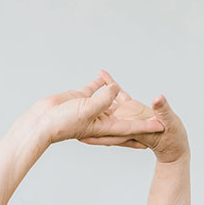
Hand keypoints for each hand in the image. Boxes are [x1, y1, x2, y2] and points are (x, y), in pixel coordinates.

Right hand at [18, 73, 164, 146]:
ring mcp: (90, 108)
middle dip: (137, 117)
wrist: (41, 120)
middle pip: (124, 117)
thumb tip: (116, 88)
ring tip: (132, 96)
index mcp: (103, 126)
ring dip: (120, 98)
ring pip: (110, 101)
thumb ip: (103, 99)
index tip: (162, 124)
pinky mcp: (80, 98)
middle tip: (154, 116)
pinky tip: (107, 77)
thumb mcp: (86, 110)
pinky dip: (101, 83)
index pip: (130, 127)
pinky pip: (95, 90)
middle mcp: (99, 118)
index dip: (146, 125)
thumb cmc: (62, 122)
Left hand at [79, 71, 187, 161]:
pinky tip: (101, 74)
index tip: (77, 130)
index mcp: (128, 131)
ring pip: (104, 105)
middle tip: (65, 112)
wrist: (176, 142)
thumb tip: (158, 98)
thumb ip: (162, 110)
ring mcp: (124, 114)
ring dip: (91, 99)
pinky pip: (116, 93)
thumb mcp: (167, 123)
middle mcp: (121, 123)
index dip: (92, 132)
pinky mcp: (130, 106)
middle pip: (98, 121)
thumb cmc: (174, 137)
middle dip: (82, 118)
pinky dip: (110, 83)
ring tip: (75, 93)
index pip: (106, 132)